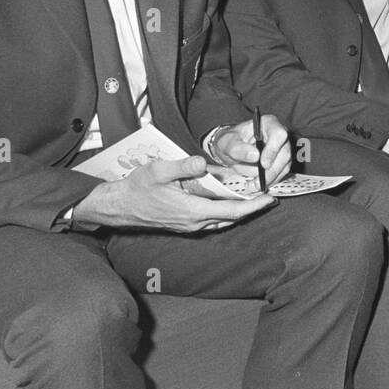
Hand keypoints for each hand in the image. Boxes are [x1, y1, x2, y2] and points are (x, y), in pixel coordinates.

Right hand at [74, 157, 275, 232]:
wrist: (119, 207)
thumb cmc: (137, 188)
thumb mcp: (158, 170)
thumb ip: (182, 166)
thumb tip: (203, 162)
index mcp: (192, 211)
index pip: (231, 212)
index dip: (253, 206)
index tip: (270, 198)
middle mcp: (194, 223)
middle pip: (232, 218)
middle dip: (252, 207)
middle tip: (269, 195)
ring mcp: (190, 226)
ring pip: (223, 221)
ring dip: (240, 210)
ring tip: (255, 196)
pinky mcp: (186, 224)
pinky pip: (213, 220)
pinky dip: (226, 211)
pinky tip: (230, 199)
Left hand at [210, 116, 292, 185]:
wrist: (232, 149)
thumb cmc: (230, 142)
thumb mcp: (227, 143)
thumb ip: (238, 148)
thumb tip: (254, 155)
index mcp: (268, 124)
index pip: (279, 134)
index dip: (273, 150)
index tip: (263, 164)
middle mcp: (279, 134)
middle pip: (285, 153)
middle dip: (272, 170)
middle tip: (258, 182)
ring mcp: (283, 148)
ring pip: (285, 165)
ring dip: (271, 178)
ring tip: (254, 185)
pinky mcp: (282, 161)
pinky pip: (281, 173)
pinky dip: (271, 181)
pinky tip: (258, 185)